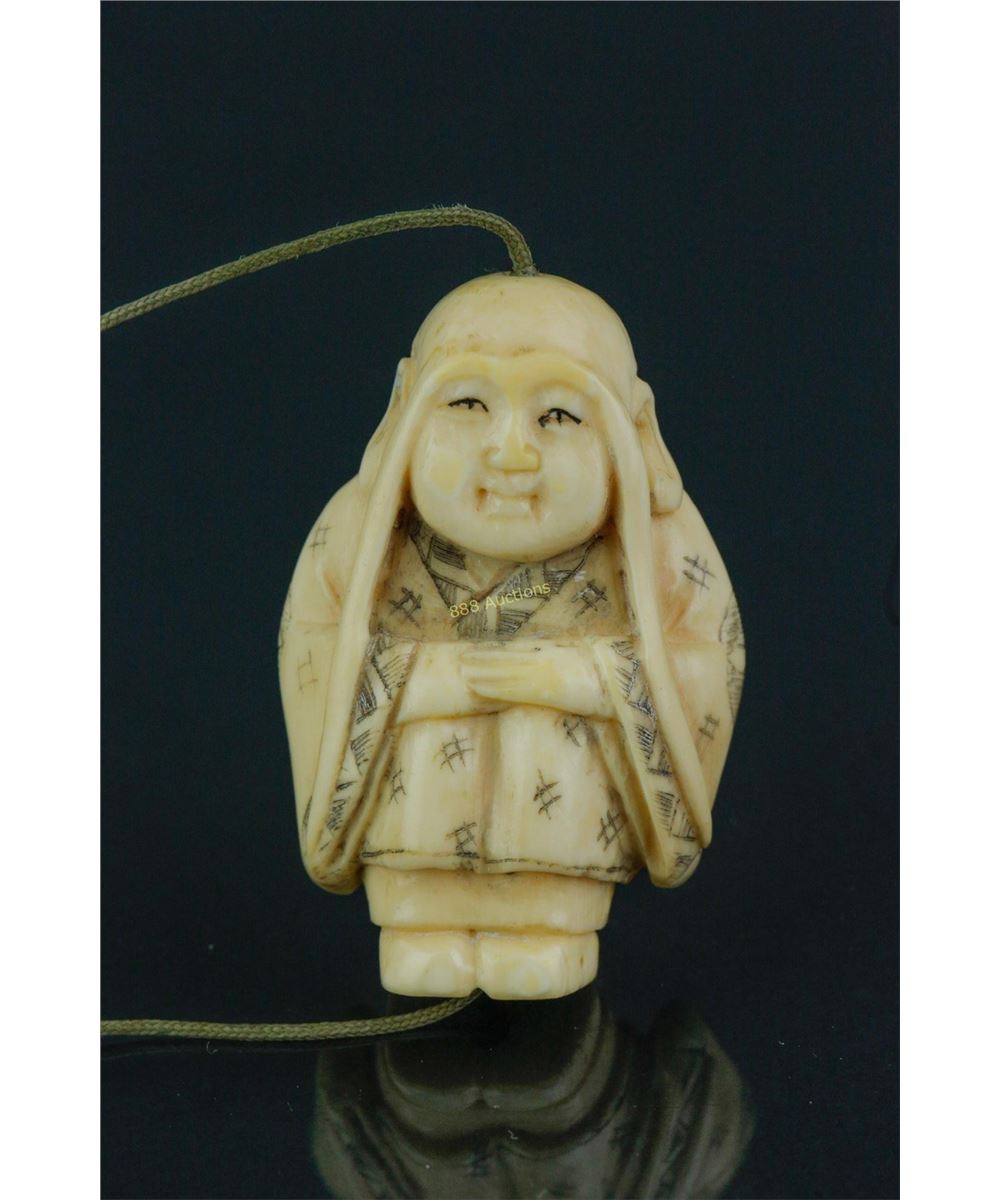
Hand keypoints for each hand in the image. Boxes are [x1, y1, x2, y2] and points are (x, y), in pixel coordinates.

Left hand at [460, 642, 611, 717]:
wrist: (616, 678)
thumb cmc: (605, 672)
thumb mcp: (582, 660)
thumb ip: (565, 659)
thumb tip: (556, 660)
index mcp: (551, 652)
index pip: (517, 652)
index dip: (496, 652)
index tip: (480, 651)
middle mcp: (541, 660)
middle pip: (505, 659)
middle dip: (482, 660)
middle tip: (460, 659)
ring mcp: (540, 674)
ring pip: (503, 673)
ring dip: (481, 673)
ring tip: (461, 672)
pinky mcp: (541, 690)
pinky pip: (511, 690)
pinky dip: (492, 689)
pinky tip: (477, 689)